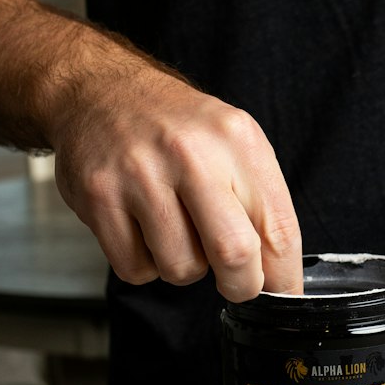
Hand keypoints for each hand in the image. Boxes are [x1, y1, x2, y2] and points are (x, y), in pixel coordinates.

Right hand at [50, 62, 302, 299]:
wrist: (100, 91)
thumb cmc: (175, 126)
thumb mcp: (231, 141)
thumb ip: (259, 200)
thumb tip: (278, 274)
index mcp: (236, 138)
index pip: (278, 226)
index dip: (284, 275)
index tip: (283, 294)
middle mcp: (190, 153)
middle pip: (234, 253)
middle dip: (241, 285)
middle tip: (235, 284)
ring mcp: (140, 175)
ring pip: (182, 269)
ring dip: (185, 268)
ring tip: (176, 232)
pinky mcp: (99, 197)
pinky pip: (136, 268)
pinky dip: (144, 264)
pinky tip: (142, 231)